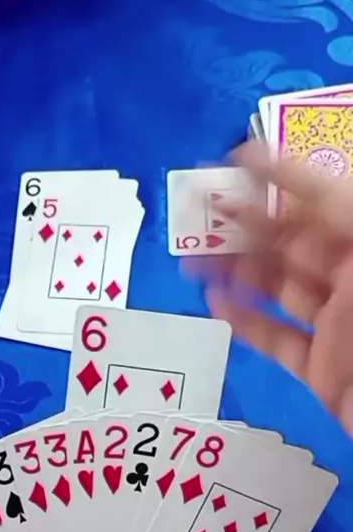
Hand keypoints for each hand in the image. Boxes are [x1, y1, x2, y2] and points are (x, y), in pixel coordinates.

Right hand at [193, 141, 352, 437]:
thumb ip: (344, 217)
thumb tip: (316, 183)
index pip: (325, 198)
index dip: (282, 175)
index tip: (235, 160)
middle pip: (296, 242)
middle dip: (247, 224)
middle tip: (200, 211)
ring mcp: (338, 328)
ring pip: (281, 289)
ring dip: (236, 269)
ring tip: (193, 258)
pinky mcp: (321, 371)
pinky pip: (279, 342)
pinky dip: (246, 323)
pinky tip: (215, 303)